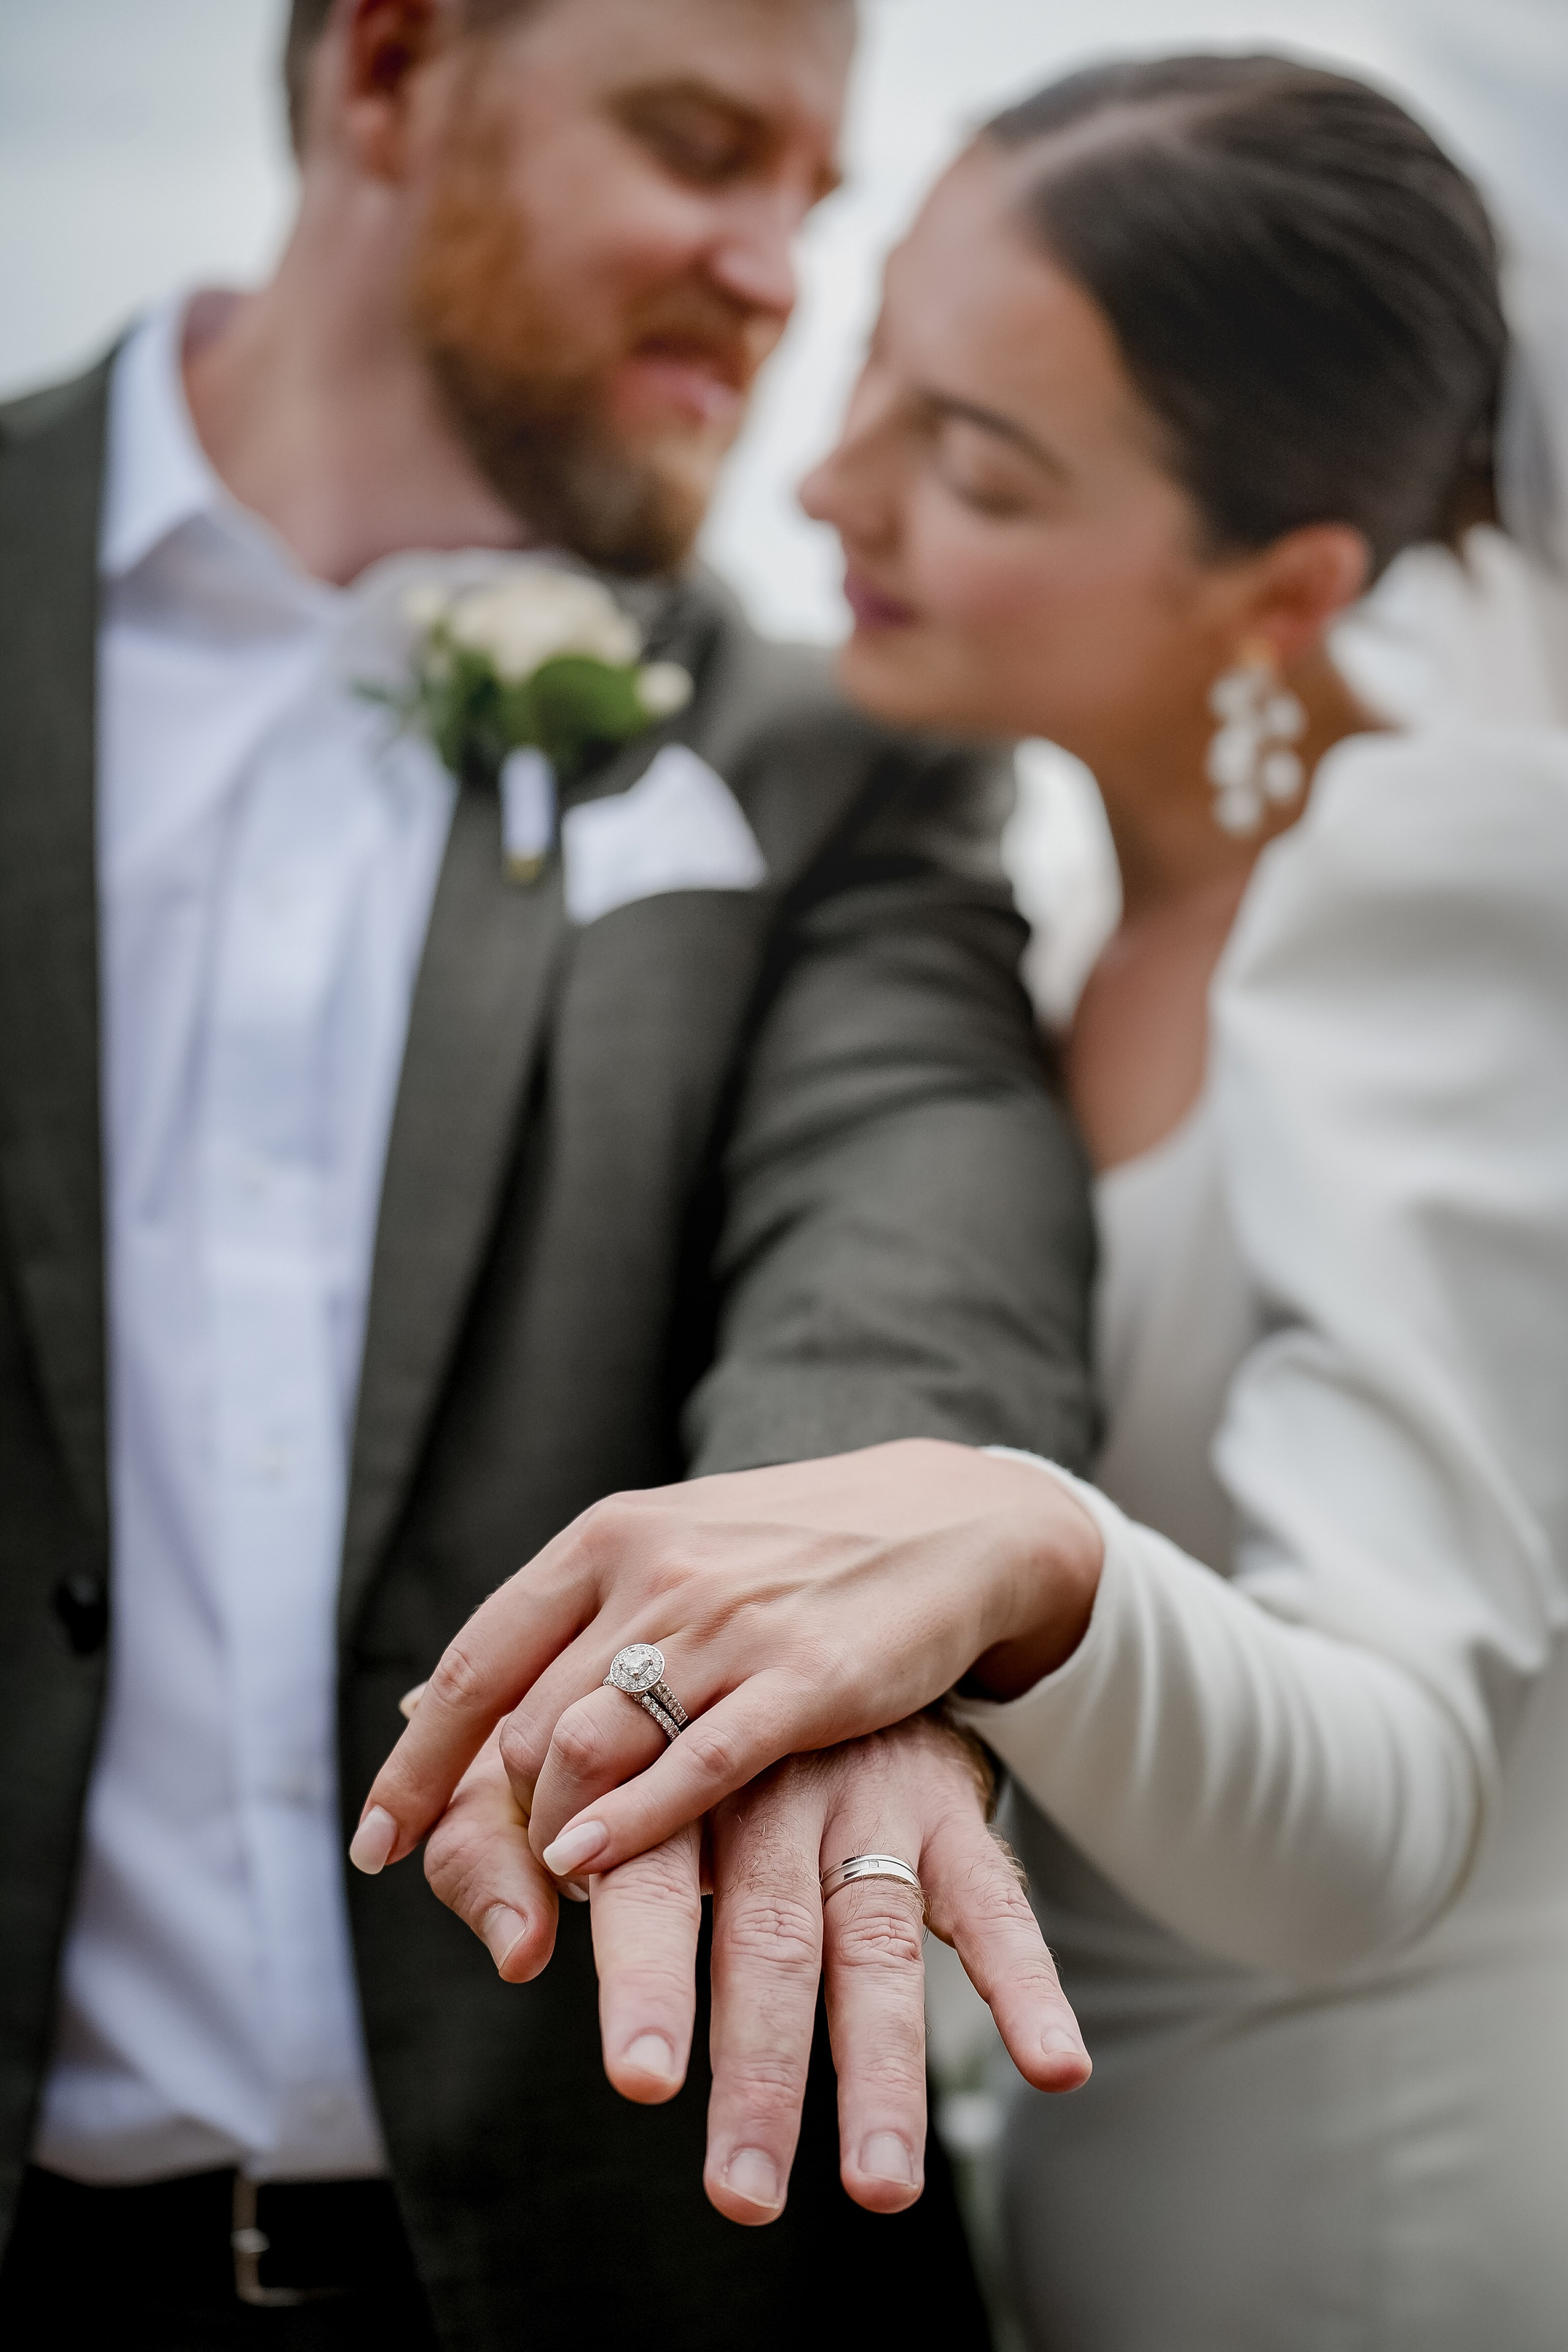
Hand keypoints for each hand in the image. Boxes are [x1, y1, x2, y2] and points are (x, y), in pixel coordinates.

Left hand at [351, 1439, 1100, 1881]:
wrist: (948, 1521)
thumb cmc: (794, 1551)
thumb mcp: (668, 1552)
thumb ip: (567, 1623)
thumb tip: (433, 1700)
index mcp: (608, 1539)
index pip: (480, 1660)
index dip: (419, 1761)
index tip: (378, 1844)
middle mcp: (654, 1574)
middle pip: (528, 1724)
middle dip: (493, 1826)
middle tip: (492, 1894)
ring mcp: (728, 1624)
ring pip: (593, 1745)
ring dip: (551, 1834)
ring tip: (545, 1893)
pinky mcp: (804, 1677)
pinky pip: (695, 1766)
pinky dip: (630, 1824)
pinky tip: (587, 1868)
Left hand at [421, 1706, 1089, 2220]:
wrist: (841, 1567)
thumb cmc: (673, 1693)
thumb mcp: (579, 1739)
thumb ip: (512, 1843)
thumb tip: (512, 1948)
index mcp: (661, 1754)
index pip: (649, 1873)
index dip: (639, 1971)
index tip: (640, 2081)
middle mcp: (768, 1776)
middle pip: (761, 1929)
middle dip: (755, 2065)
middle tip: (743, 2197)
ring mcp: (864, 1789)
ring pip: (868, 1938)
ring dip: (876, 2071)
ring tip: (880, 2191)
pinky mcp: (944, 1800)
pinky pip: (989, 1898)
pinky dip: (1023, 1985)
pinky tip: (1055, 2067)